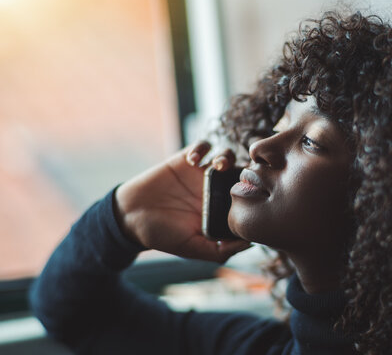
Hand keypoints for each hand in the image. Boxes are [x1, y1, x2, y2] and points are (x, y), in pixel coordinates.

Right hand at [114, 142, 249, 262]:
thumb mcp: (193, 248)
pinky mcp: (185, 160)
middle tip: (239, 175)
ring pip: (225, 156)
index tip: (255, 192)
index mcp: (221, 208)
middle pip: (241, 171)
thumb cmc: (163, 235)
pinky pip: (202, 146)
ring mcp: (201, 173)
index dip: (255, 191)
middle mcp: (215, 189)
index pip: (247, 195)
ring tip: (217, 165)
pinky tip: (193, 160)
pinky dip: (201, 148)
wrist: (132, 218)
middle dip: (244, 169)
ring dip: (226, 157)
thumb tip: (251, 244)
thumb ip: (220, 250)